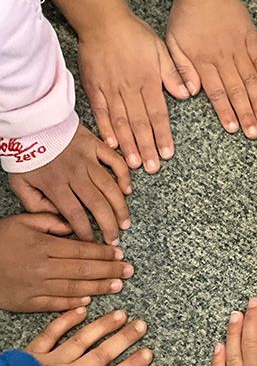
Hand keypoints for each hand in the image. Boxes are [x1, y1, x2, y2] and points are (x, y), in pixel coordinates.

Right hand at [0, 213, 132, 311]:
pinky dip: (73, 304)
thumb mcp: (23, 221)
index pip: (81, 250)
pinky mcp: (27, 303)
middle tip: (128, 271)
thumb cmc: (0, 239)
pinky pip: (55, 304)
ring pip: (74, 289)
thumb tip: (74, 226)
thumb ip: (51, 221)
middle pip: (83, 271)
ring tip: (118, 286)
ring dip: (99, 288)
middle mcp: (42, 268)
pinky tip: (89, 301)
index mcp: (43, 246)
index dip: (103, 253)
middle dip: (109, 271)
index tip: (119, 254)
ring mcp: (35, 287)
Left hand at [9, 124, 130, 244]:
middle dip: (109, 226)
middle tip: (115, 240)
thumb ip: (36, 207)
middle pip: (97, 204)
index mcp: (55, 184)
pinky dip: (124, 176)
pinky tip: (127, 190)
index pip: (75, 215)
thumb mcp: (20, 184)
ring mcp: (87, 158)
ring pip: (110, 187)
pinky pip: (116, 161)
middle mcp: (74, 173)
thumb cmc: (26, 154)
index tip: (92, 243)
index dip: (86, 232)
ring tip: (125, 222)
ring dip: (120, 207)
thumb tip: (58, 221)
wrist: (31, 123)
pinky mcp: (95, 145)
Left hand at [26, 308, 151, 365]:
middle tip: (141, 326)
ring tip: (121, 314)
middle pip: (103, 355)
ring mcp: (53, 360)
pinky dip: (68, 319)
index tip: (148, 356)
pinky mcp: (35, 352)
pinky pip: (53, 333)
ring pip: (83, 340)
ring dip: (104, 326)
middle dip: (125, 340)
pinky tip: (82, 309)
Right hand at [79, 12, 183, 173]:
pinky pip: (101, 112)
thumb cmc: (134, 34)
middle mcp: (130, 89)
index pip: (158, 114)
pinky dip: (105, 128)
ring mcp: (111, 90)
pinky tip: (111, 144)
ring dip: (128, 144)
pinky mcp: (94, 88)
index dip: (162, 135)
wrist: (102, 20)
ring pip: (121, 122)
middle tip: (151, 167)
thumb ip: (173, 73)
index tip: (167, 154)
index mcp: (149, 81)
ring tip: (133, 163)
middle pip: (140, 123)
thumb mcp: (161, 49)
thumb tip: (186, 94)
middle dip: (146, 147)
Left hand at [168, 0, 256, 138]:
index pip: (216, 93)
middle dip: (246, 114)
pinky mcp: (250, 37)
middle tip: (255, 132)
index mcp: (203, 62)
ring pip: (250, 79)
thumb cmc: (185, 16)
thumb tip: (190, 92)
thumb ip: (181, 70)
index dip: (226, 112)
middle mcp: (223, 58)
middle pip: (236, 91)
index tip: (233, 128)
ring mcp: (238, 47)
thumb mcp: (172, 44)